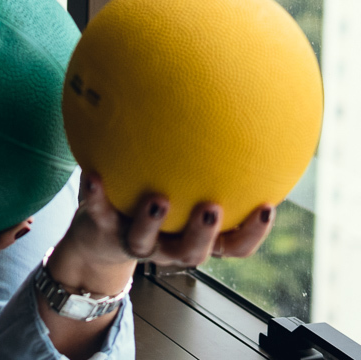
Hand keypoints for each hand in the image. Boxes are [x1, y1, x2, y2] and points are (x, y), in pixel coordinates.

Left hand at [48, 174, 275, 296]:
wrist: (99, 237)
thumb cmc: (154, 201)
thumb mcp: (182, 186)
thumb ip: (204, 163)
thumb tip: (238, 107)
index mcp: (193, 238)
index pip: (233, 245)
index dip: (253, 233)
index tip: (267, 207)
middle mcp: (168, 247)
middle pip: (192, 252)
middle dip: (203, 234)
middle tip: (211, 207)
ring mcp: (136, 242)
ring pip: (145, 243)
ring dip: (151, 223)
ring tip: (158, 200)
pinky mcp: (102, 229)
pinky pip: (97, 212)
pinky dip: (95, 196)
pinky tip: (92, 175)